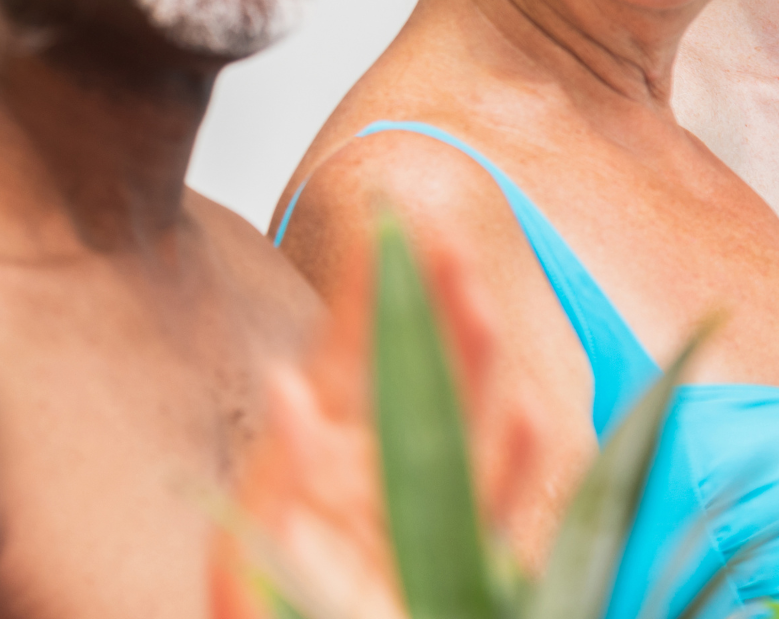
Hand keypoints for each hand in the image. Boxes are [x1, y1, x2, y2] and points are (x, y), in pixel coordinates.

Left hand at [211, 231, 545, 618]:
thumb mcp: (252, 554)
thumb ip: (278, 474)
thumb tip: (287, 382)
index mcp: (324, 455)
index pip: (350, 351)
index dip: (370, 286)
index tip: (385, 219)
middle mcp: (384, 469)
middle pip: (420, 369)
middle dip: (435, 300)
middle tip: (446, 235)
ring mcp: (430, 508)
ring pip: (468, 419)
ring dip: (477, 360)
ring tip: (478, 300)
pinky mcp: (468, 558)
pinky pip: (503, 502)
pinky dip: (520, 460)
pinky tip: (526, 414)